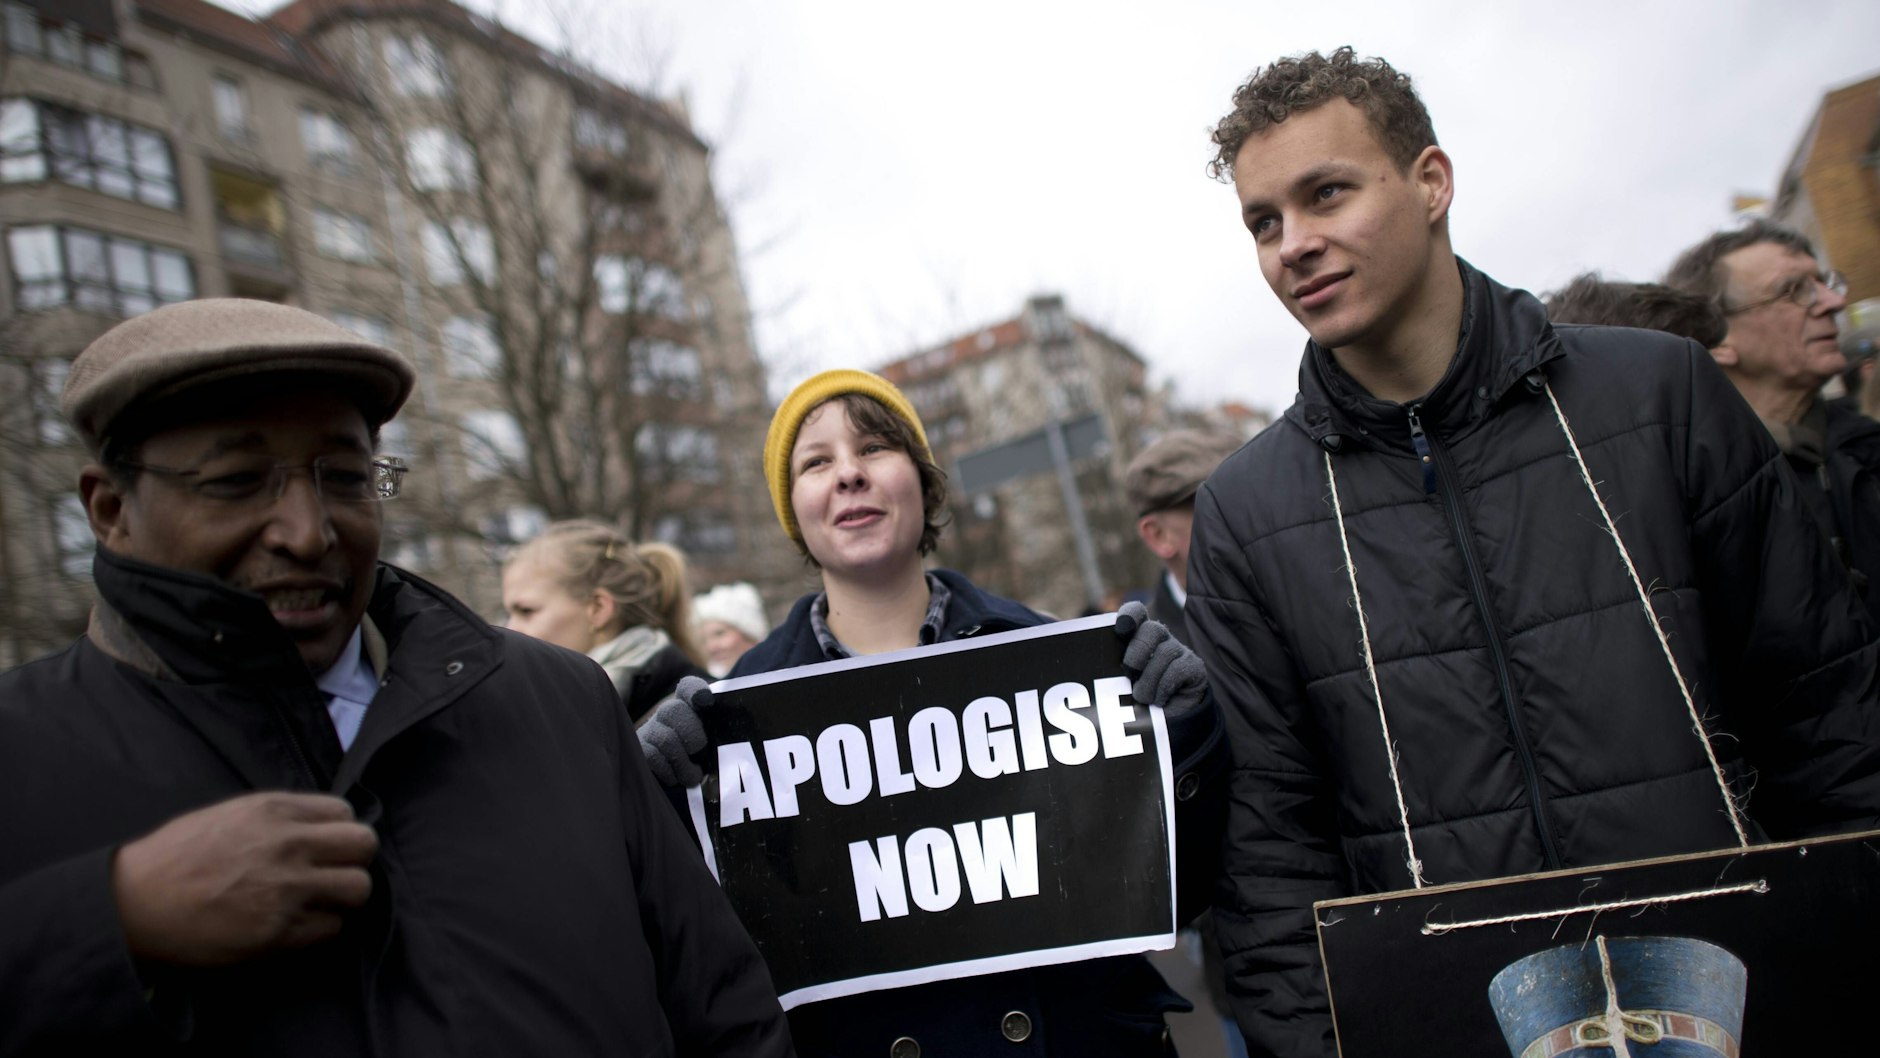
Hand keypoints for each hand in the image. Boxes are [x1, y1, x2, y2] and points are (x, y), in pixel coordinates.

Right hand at [112, 791, 377, 967]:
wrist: (134, 903)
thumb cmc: (176, 856)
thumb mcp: (231, 814)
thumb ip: (280, 817)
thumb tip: (321, 828)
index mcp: (275, 811)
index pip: (345, 814)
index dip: (338, 832)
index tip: (324, 846)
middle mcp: (289, 846)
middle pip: (364, 847)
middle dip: (353, 860)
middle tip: (331, 873)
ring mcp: (287, 890)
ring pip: (359, 889)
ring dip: (343, 897)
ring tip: (318, 901)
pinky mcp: (279, 931)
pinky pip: (331, 928)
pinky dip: (320, 928)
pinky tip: (296, 924)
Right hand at [640, 675, 713, 786]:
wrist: (671, 787)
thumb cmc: (702, 763)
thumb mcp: (715, 743)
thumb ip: (722, 732)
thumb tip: (739, 728)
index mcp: (688, 707)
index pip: (688, 688)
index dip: (695, 691)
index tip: (706, 702)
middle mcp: (665, 714)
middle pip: (673, 710)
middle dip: (693, 736)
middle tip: (701, 754)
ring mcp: (649, 730)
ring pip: (666, 739)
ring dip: (684, 762)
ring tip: (693, 776)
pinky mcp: (638, 750)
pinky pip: (652, 756)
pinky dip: (668, 771)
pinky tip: (675, 778)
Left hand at [1115, 601, 1208, 717]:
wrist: (1165, 722)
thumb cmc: (1135, 699)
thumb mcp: (1117, 682)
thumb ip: (1109, 667)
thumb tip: (1093, 662)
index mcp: (1137, 637)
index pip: (1136, 613)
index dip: (1130, 616)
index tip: (1121, 630)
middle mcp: (1160, 639)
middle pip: (1152, 629)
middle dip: (1138, 653)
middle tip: (1130, 674)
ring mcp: (1179, 651)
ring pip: (1165, 652)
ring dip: (1150, 680)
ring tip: (1142, 698)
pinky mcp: (1194, 666)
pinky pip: (1178, 669)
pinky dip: (1164, 687)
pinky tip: (1159, 700)